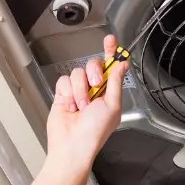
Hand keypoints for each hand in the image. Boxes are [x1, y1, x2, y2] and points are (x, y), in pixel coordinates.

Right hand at [46, 35, 127, 167]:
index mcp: (109, 93)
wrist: (72, 145)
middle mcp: (94, 91)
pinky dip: (67, 93)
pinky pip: (63, 81)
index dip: (110, 52)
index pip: (111, 67)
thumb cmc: (94, 132)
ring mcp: (78, 92)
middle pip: (93, 65)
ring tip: (80, 106)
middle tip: (95, 86)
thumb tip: (121, 65)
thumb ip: (116, 82)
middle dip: (93, 74)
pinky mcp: (63, 95)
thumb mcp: (112, 106)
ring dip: (79, 90)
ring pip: (77, 73)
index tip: (110, 40)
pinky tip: (70, 106)